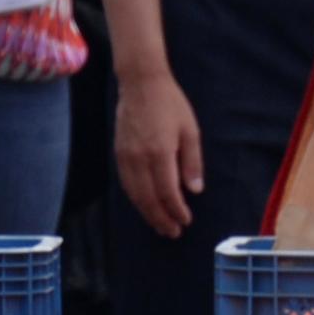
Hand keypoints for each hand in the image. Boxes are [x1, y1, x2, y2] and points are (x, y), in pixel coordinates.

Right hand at [115, 67, 204, 237]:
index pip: (168, 192)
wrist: (140, 82)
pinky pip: (126, 183)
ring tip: (159, 226)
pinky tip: (143, 205)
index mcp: (160, 152)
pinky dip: (135, 199)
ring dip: (147, 213)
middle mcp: (140, 158)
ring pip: (135, 194)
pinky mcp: (118, 152)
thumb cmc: (170, 104)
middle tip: (173, 232)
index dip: (177, 210)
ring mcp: (126, 156)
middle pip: (149, 199)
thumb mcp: (190, 130)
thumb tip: (194, 190)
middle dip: (162, 219)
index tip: (187, 220)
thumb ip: (192, 162)